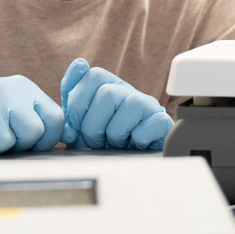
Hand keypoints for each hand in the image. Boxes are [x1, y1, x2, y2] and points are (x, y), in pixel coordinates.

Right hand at [0, 75, 64, 155]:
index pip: (55, 118)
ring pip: (6, 143)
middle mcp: (0, 86)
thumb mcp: (10, 111)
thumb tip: (68, 137)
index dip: (45, 140)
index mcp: (21, 86)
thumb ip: (36, 120)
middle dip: (19, 145)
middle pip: (33, 131)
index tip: (28, 143)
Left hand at [59, 58, 173, 150]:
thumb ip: (71, 103)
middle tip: (95, 141)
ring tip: (114, 144)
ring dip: (114, 134)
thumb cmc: (101, 143)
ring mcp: (148, 106)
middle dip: (93, 125)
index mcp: (108, 87)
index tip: (74, 127)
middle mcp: (128, 92)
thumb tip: (78, 69)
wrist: (127, 164)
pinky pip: (148, 126)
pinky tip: (134, 145)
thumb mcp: (78, 124)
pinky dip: (136, 140)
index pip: (93, 75)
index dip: (78, 103)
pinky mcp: (163, 123)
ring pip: (129, 106)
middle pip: (108, 92)